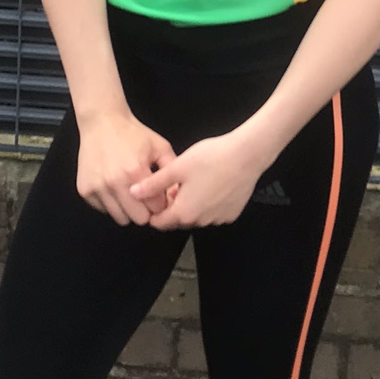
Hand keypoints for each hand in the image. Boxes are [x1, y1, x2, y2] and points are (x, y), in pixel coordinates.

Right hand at [76, 108, 177, 225]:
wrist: (102, 122)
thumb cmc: (132, 134)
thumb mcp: (159, 146)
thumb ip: (172, 170)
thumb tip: (178, 194)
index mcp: (135, 172)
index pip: (155, 209)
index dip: (159, 204)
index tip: (158, 196)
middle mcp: (114, 183)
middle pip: (138, 219)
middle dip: (144, 210)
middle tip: (143, 196)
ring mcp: (97, 188)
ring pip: (120, 218)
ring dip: (126, 209)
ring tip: (127, 191)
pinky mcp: (85, 190)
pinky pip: (103, 210)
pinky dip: (110, 203)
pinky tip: (113, 187)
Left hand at [127, 131, 265, 230]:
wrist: (246, 155)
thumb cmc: (211, 158)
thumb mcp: (177, 168)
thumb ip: (153, 184)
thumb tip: (133, 193)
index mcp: (184, 213)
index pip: (160, 223)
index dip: (153, 211)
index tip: (154, 197)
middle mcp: (201, 221)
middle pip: (179, 220)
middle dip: (172, 207)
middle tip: (175, 184)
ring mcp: (219, 219)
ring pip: (197, 216)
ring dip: (191, 205)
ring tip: (194, 180)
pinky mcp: (232, 214)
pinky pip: (213, 213)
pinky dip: (209, 204)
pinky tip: (211, 184)